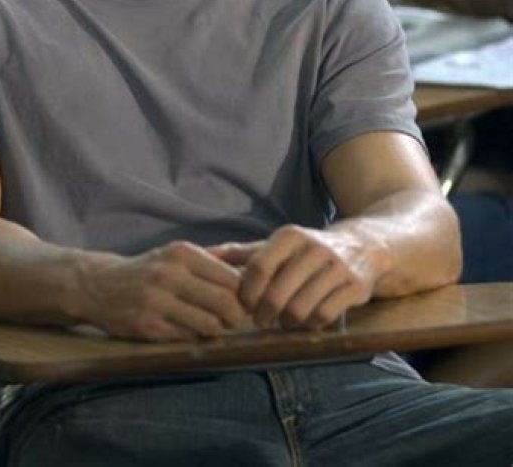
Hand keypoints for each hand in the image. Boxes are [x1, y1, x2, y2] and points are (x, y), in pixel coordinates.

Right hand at [83, 241, 247, 341]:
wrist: (100, 286)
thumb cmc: (148, 270)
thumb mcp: (176, 255)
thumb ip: (212, 260)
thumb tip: (254, 265)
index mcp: (182, 253)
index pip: (232, 278)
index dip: (243, 295)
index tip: (242, 302)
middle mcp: (169, 274)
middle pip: (226, 302)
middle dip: (236, 316)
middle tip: (233, 320)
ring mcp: (157, 301)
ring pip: (210, 325)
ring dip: (216, 330)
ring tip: (211, 325)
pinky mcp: (147, 327)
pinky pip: (187, 338)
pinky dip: (193, 337)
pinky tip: (186, 329)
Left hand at [210, 225, 379, 330]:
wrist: (362, 247)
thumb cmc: (305, 252)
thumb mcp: (275, 246)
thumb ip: (239, 253)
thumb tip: (201, 254)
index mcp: (289, 236)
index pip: (258, 269)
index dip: (247, 294)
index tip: (243, 306)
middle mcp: (313, 248)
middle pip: (277, 294)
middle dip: (264, 314)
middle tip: (261, 320)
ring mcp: (336, 268)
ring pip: (300, 310)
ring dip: (287, 323)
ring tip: (284, 321)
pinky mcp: (354, 287)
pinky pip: (324, 317)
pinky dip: (310, 326)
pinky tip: (306, 322)